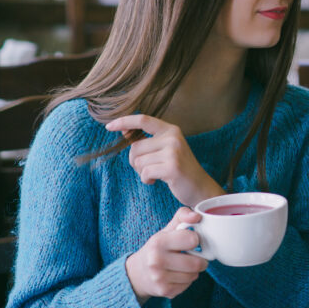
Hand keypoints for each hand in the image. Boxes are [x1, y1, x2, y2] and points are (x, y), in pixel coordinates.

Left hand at [106, 114, 223, 206]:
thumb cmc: (179, 169)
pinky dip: (147, 180)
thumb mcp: (167, 149)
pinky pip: (144, 173)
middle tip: (150, 168)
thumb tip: (123, 130)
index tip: (109, 126)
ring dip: (142, 172)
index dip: (124, 121)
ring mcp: (173, 152)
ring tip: (156, 174)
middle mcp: (173, 138)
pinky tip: (157, 181)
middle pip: (135, 147)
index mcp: (171, 130)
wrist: (200, 187)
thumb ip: (149, 140)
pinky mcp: (172, 167)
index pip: (143, 120)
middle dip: (136, 161)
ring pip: (138, 161)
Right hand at [125, 208, 208, 301]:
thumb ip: (183, 216)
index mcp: (158, 242)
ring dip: (194, 271)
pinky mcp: (165, 291)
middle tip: (193, 257)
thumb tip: (197, 216)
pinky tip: (177, 275)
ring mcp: (160, 278)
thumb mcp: (167, 230)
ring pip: (194, 275)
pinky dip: (187, 281)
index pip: (192, 239)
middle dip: (200, 260)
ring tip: (183, 266)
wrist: (136, 273)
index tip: (189, 241)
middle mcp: (156, 261)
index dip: (195, 240)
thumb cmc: (157, 248)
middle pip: (197, 263)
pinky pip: (188, 285)